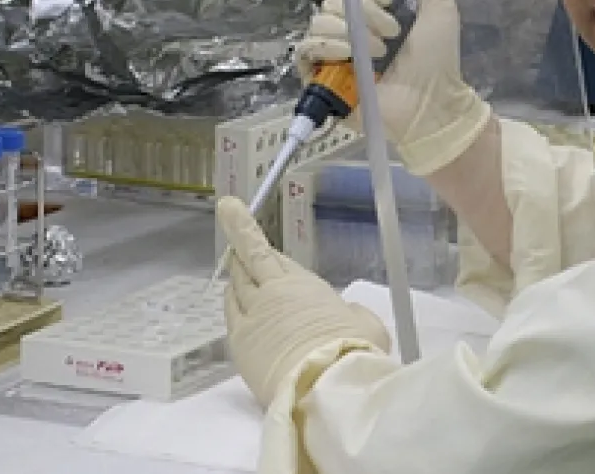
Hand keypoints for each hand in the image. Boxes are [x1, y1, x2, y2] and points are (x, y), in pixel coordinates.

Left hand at [218, 196, 390, 407]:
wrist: (326, 383)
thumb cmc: (353, 352)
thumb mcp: (366, 325)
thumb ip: (352, 314)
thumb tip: (347, 314)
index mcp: (306, 285)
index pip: (276, 257)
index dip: (264, 243)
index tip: (254, 231)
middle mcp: (275, 292)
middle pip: (251, 257)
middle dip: (239, 233)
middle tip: (228, 212)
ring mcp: (253, 314)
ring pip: (237, 283)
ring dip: (234, 270)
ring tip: (230, 262)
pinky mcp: (239, 340)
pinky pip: (230, 311)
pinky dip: (229, 299)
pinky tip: (227, 295)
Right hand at [296, 0, 492, 175]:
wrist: (431, 103)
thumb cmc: (437, 60)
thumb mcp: (441, 9)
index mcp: (373, 10)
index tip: (390, 0)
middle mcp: (350, 27)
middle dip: (363, 12)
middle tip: (391, 35)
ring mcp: (334, 52)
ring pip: (319, 21)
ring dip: (348, 31)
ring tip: (378, 52)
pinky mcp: (321, 76)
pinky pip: (306, 49)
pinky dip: (325, 45)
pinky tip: (348, 53)